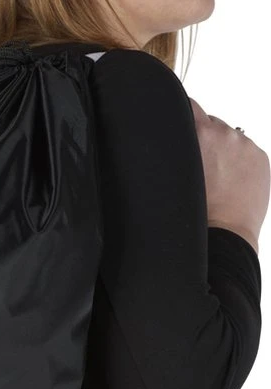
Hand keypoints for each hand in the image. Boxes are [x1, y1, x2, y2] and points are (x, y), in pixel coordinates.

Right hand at [188, 96, 268, 253]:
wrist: (225, 236)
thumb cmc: (199, 216)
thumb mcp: (174, 180)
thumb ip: (174, 154)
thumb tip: (175, 143)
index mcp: (201, 135)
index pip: (188, 105)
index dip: (180, 114)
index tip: (178, 121)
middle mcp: (226, 135)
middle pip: (209, 123)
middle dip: (202, 139)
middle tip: (197, 167)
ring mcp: (246, 145)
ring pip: (229, 138)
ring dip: (221, 151)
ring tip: (215, 179)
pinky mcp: (261, 157)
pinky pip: (246, 152)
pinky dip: (238, 163)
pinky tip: (230, 183)